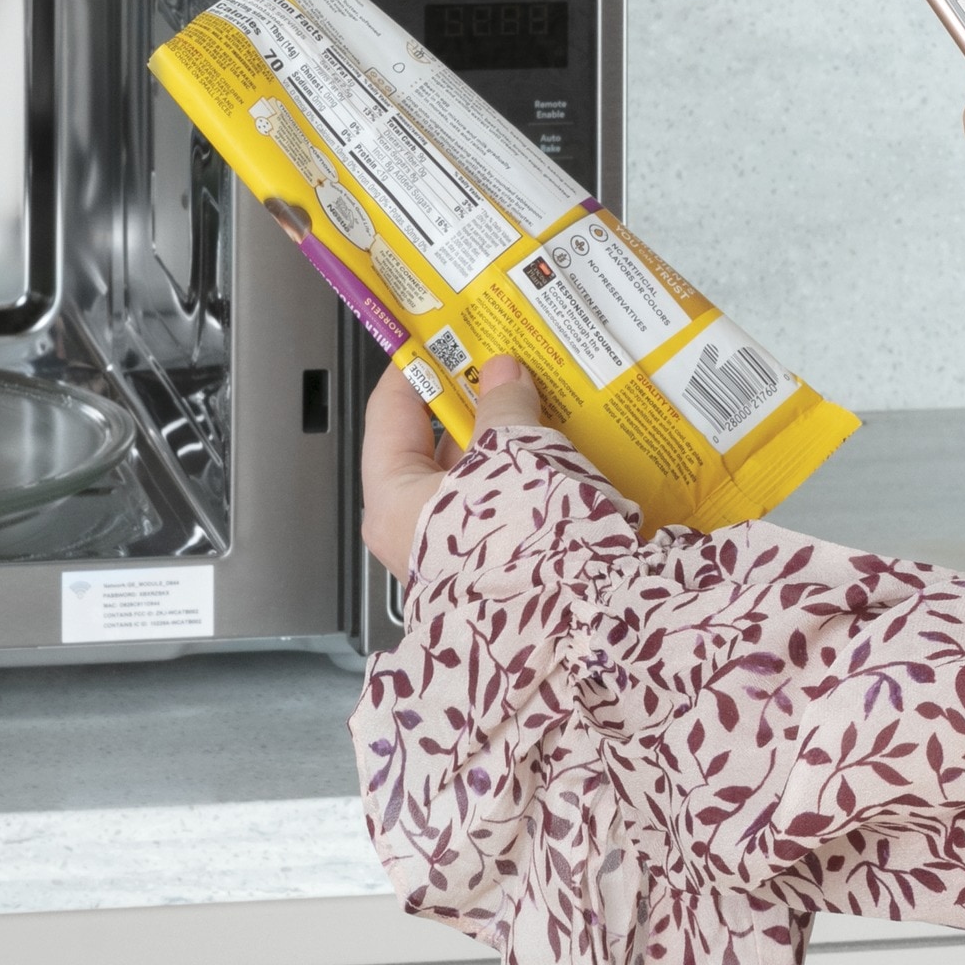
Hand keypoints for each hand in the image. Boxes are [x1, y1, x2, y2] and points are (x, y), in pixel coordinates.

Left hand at [359, 353, 543, 576]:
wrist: (575, 631)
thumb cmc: (522, 542)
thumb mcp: (513, 453)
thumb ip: (503, 405)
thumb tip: (500, 370)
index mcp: (393, 498)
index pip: (389, 411)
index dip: (419, 367)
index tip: (444, 333)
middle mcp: (413, 531)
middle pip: (432, 447)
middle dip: (470, 405)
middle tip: (503, 362)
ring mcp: (454, 557)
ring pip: (473, 480)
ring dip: (504, 442)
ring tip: (542, 400)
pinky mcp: (496, 572)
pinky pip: (502, 509)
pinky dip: (524, 479)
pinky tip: (561, 451)